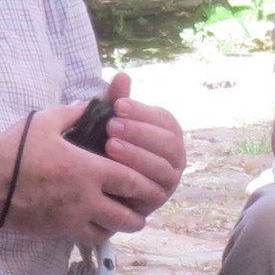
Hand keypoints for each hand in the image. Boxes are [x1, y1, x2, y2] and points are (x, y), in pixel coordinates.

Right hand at [0, 78, 168, 242]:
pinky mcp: (57, 231)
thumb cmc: (15, 148)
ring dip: (120, 224)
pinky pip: (88, 238)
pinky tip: (98, 221)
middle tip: (142, 203)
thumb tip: (91, 103)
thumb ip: (75, 114)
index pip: (134, 182)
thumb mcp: (47, 122)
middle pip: (130, 215)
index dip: (148, 185)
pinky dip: (99, 232)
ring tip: (121, 214)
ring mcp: (72, 218)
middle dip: (140, 211)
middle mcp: (86, 198)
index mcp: (89, 169)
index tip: (155, 183)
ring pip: (111, 232)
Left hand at [99, 72, 185, 213]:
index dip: (142, 112)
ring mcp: (169, 179)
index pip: (164, 120)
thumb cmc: (108, 146)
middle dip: (140, 133)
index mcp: (168, 133)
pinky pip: (153, 190)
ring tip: (110, 146)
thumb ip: (118, 100)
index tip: (118, 105)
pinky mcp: (158, 199)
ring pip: (162, 167)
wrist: (99, 184)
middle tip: (111, 126)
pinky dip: (136, 180)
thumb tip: (122, 75)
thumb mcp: (112, 122)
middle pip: (168, 143)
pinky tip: (114, 171)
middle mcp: (175, 156)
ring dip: (137, 155)